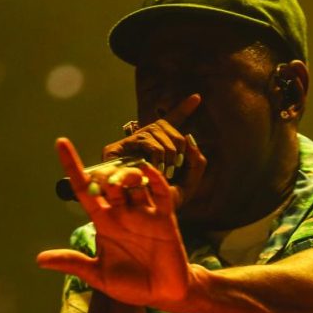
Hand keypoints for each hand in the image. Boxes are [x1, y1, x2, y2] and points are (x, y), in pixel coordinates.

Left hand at [36, 136, 195, 307]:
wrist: (164, 295)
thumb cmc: (132, 285)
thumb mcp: (99, 276)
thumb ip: (74, 264)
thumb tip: (40, 260)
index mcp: (104, 224)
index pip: (84, 189)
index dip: (72, 167)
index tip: (61, 143)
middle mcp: (123, 214)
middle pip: (109, 181)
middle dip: (104, 174)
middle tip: (104, 184)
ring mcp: (144, 214)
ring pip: (133, 181)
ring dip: (125, 175)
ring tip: (120, 183)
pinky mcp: (165, 219)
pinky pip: (160, 192)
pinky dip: (154, 178)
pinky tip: (146, 171)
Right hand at [101, 94, 206, 209]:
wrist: (144, 215)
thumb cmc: (165, 200)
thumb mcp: (188, 181)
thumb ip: (197, 160)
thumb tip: (190, 139)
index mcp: (162, 145)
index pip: (173, 122)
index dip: (184, 108)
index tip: (197, 97)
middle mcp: (145, 139)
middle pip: (171, 129)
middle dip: (178, 151)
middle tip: (171, 170)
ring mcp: (130, 143)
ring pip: (160, 133)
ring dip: (167, 157)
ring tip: (161, 173)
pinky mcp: (114, 149)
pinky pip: (148, 142)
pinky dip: (156, 157)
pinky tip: (154, 168)